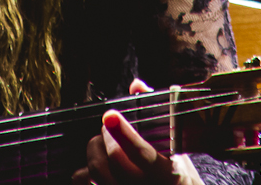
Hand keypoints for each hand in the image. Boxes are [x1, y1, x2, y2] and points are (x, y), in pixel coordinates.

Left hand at [73, 79, 203, 184]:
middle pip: (114, 161)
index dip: (124, 132)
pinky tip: (91, 167)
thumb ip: (156, 114)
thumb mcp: (176, 150)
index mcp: (169, 175)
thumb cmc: (178, 177)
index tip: (110, 115)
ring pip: (96, 175)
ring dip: (93, 154)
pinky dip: (82, 173)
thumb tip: (136, 85)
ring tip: (100, 147)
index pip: (142, 153)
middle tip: (106, 130)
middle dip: (104, 138)